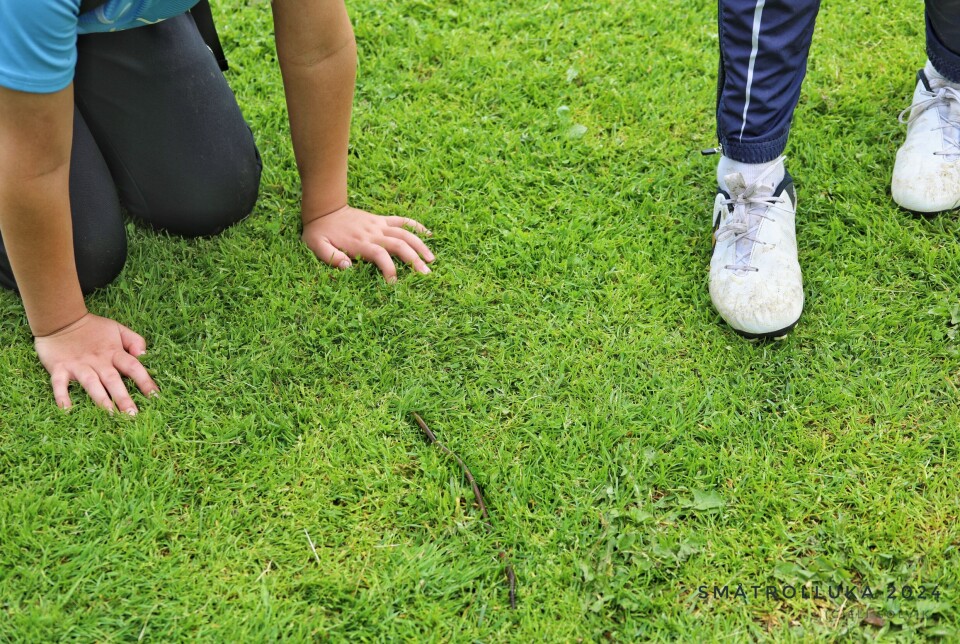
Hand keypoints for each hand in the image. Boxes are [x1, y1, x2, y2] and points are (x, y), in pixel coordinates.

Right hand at [33, 313, 158, 413]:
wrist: (60, 319)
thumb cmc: (93, 328)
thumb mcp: (118, 329)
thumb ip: (134, 340)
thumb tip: (145, 355)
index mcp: (114, 352)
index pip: (133, 367)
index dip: (145, 381)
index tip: (156, 398)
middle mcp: (98, 361)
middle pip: (113, 380)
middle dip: (123, 398)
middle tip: (132, 416)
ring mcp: (78, 365)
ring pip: (91, 384)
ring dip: (101, 400)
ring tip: (110, 415)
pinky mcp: (59, 368)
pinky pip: (59, 384)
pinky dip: (62, 396)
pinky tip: (66, 410)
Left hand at [301, 205, 434, 282]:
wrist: (324, 209)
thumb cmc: (319, 232)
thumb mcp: (317, 246)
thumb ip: (331, 257)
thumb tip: (348, 267)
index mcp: (360, 243)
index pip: (380, 255)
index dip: (389, 269)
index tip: (394, 284)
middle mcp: (373, 233)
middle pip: (399, 244)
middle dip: (414, 260)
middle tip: (426, 275)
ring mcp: (379, 225)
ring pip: (405, 233)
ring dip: (420, 245)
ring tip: (432, 260)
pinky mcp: (380, 220)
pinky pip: (401, 221)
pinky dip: (416, 226)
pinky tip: (429, 235)